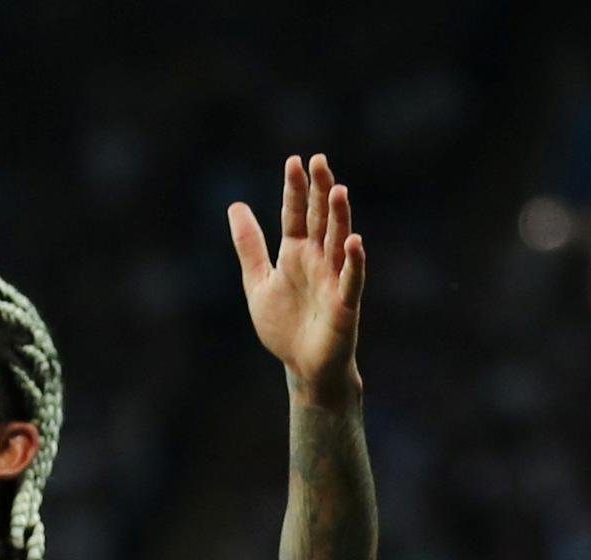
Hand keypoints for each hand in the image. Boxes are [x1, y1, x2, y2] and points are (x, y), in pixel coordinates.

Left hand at [230, 154, 366, 401]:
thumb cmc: (284, 326)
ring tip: (337, 190)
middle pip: (320, 219)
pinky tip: (354, 242)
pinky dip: (353, 262)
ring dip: (339, 217)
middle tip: (319, 161)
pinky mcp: (344, 304)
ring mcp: (333, 279)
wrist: (303, 367)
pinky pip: (350, 280)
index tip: (294, 161)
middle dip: (319, 191)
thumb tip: (235, 206)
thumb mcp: (258, 282)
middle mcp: (317, 260)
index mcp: (296, 253)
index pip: (296, 214)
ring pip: (338, 241)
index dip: (294, 190)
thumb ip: (249, 246)